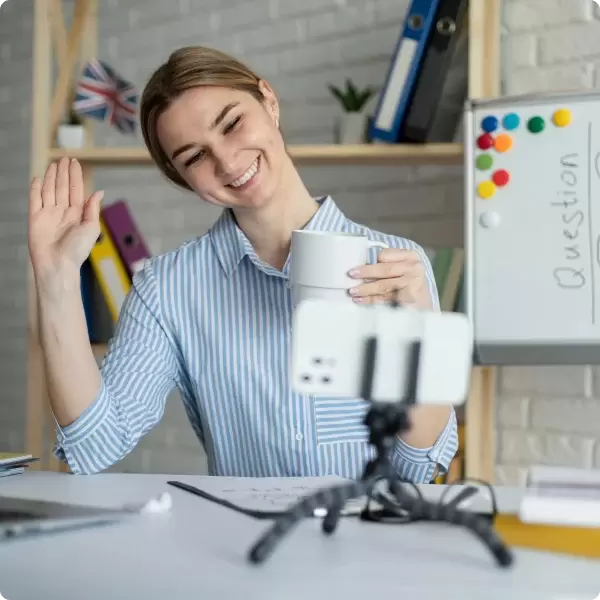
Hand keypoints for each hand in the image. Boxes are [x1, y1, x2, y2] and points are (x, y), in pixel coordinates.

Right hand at [28, 157, 103, 280]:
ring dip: (52, 177)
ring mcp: (48, 214)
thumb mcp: (92, 228)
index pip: (76, 190)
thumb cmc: (77, 250)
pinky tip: (39, 178)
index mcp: (77, 214)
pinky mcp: (35, 218)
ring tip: (54, 164)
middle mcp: (63, 212)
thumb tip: (99, 191)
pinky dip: (36, 188)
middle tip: (65, 158)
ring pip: (50, 190)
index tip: (75, 162)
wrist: (58, 265)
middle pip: (63, 187)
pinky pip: (35, 199)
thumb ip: (92, 208)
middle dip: (64, 173)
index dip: (76, 176)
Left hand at [347, 248, 433, 308]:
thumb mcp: (400, 273)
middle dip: (366, 272)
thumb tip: (360, 268)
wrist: (424, 311)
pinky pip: (386, 297)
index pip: (386, 254)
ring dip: (365, 288)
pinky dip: (371, 299)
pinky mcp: (410, 297)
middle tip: (351, 275)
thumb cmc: (408, 290)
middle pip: (385, 269)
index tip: (357, 264)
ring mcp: (414, 282)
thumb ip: (385, 267)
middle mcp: (414, 267)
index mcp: (411, 256)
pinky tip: (360, 300)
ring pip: (384, 284)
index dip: (371, 260)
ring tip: (352, 291)